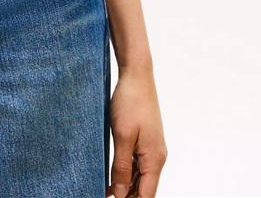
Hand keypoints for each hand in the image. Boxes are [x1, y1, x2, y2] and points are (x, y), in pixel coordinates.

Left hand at [105, 67, 167, 196]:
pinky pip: (138, 164)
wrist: (137, 75)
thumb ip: (122, 167)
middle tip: (104, 195)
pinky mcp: (145, 140)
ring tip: (105, 190)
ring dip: (126, 187)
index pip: (146, 195)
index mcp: (154, 159)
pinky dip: (127, 173)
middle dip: (127, 196)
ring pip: (141, 177)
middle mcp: (156, 157)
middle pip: (144, 189)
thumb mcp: (122, 136)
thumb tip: (121, 195)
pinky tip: (113, 175)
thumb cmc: (130, 101)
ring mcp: (152, 148)